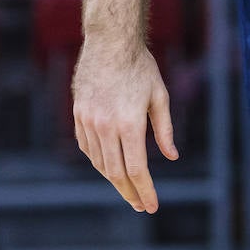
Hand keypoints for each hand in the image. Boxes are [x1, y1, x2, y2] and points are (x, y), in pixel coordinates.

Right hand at [73, 39, 178, 212]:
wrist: (110, 43)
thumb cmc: (141, 67)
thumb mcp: (160, 96)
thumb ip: (164, 129)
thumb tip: (172, 157)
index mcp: (129, 123)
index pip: (136, 169)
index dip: (144, 190)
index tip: (151, 206)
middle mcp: (106, 126)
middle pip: (116, 172)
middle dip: (130, 192)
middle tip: (140, 205)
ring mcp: (88, 122)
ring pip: (100, 163)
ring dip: (114, 179)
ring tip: (128, 189)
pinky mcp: (78, 116)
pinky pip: (87, 148)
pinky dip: (99, 161)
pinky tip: (110, 166)